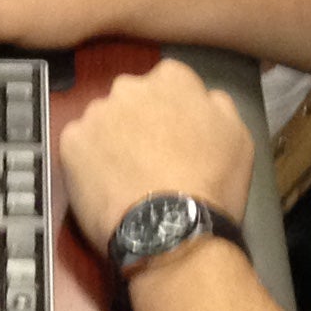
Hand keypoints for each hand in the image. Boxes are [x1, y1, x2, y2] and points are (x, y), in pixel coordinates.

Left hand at [57, 60, 256, 254]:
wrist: (170, 230)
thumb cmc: (211, 184)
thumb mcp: (238, 138)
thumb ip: (218, 106)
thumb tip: (205, 98)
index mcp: (172, 79)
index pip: (169, 81)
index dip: (172, 110)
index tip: (175, 136)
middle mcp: (129, 87)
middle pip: (132, 97)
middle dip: (138, 120)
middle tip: (151, 157)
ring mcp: (96, 114)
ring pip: (102, 121)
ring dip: (111, 140)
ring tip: (126, 177)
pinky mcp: (71, 143)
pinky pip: (78, 146)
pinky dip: (87, 161)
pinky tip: (106, 185)